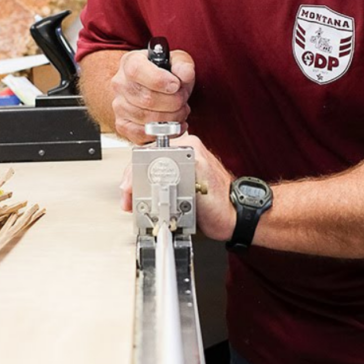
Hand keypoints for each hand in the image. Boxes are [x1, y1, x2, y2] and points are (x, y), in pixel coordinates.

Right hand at [110, 49, 194, 143]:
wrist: (153, 88)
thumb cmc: (164, 73)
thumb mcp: (177, 61)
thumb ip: (183, 65)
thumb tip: (185, 74)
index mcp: (130, 62)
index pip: (136, 71)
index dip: (159, 80)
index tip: (175, 85)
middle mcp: (120, 84)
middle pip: (146, 99)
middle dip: (173, 102)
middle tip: (182, 100)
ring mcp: (119, 106)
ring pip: (146, 119)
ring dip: (170, 118)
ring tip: (179, 111)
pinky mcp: (122, 125)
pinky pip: (140, 134)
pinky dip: (162, 132)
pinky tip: (173, 126)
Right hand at [119, 133, 236, 240]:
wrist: (233, 217)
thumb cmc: (221, 204)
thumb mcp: (199, 181)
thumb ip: (181, 168)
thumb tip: (161, 167)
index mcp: (188, 146)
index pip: (150, 152)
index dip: (135, 171)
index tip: (129, 188)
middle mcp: (184, 152)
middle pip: (146, 162)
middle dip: (135, 182)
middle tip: (130, 199)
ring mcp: (181, 166)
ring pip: (149, 174)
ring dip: (139, 190)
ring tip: (136, 203)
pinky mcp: (179, 179)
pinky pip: (157, 183)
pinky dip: (149, 195)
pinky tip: (146, 204)